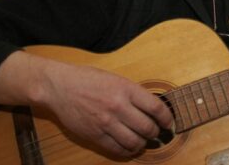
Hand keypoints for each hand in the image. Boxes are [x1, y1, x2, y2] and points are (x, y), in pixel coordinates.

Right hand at [41, 59, 173, 156]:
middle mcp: (118, 106)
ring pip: (134, 142)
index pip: (156, 107)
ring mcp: (106, 122)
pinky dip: (127, 151)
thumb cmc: (89, 79)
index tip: (168, 122)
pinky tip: (129, 147)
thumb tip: (153, 108)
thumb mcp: (117, 79)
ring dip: (143, 144)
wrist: (59, 86)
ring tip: (143, 141)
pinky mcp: (94, 135)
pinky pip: (116, 149)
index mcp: (126, 89)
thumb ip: (134, 93)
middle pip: (147, 128)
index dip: (166, 118)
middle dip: (156, 133)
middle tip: (156, 133)